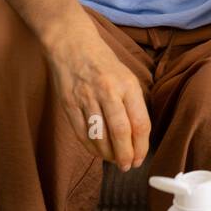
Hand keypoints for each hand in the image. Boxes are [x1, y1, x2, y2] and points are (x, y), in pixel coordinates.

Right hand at [46, 33, 150, 172]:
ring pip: (99, 136)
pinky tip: (97, 152)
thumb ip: (133, 103)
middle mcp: (108, 92)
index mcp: (127, 85)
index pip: (140, 123)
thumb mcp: (127, 76)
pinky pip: (80, 132)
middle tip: (127, 166)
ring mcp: (86, 98)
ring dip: (108, 154)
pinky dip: (89, 146)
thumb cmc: (104, 61)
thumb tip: (139, 134)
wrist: (72, 43)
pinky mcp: (68, 103)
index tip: (140, 158)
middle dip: (126, 155)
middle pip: (120, 132)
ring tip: (114, 161)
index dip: (141, 146)